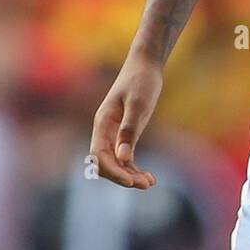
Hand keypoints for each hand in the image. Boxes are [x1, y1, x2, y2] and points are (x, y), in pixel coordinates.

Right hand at [89, 51, 162, 188]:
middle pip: (105, 163)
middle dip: (123, 176)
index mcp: (102, 123)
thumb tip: (122, 157)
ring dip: (130, 175)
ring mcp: (113, 133)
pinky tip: (149, 176)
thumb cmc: (141, 81)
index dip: (113, 171)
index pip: (99, 155)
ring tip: (150, 183)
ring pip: (116, 162)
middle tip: (146, 184)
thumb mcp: (138, 105)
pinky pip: (124, 156)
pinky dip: (133, 167)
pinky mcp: (124, 133)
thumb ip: (129, 130)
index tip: (130, 181)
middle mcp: (104, 130)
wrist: (145, 65)